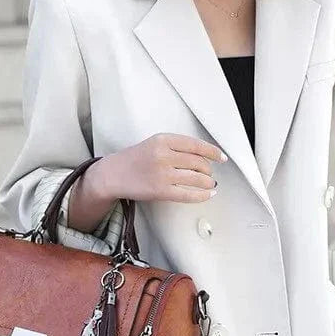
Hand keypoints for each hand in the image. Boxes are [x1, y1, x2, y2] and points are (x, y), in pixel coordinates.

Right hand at [92, 133, 227, 203]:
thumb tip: (204, 156)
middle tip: (209, 173)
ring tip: (209, 183)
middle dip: (208, 170)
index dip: (212, 152)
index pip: (196, 145)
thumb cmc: (135, 159)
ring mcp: (162, 174)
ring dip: (208, 182)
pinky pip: (188, 194)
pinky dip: (202, 195)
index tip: (221, 157)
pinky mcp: (161, 191)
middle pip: (199, 162)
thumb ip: (177, 147)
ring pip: (197, 178)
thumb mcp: (155, 144)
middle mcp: (163, 155)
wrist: (113, 174)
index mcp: (163, 140)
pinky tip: (207, 194)